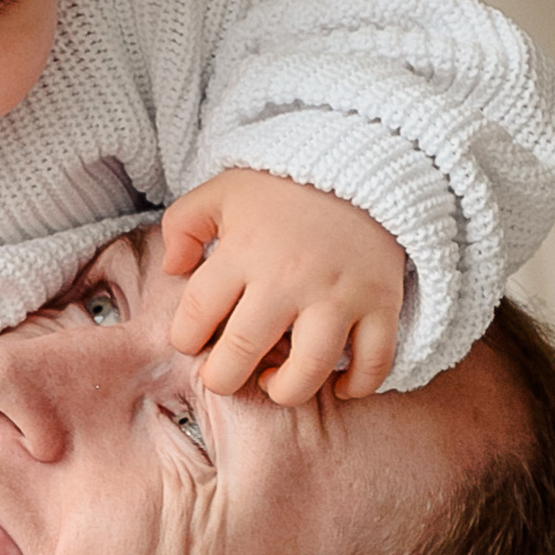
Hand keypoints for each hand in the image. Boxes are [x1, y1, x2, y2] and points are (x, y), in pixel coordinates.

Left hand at [161, 171, 405, 402]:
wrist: (366, 163)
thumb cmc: (286, 186)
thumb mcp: (224, 191)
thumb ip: (183, 225)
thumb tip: (172, 271)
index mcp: (245, 252)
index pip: (196, 315)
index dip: (185, 339)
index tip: (193, 340)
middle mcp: (290, 279)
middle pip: (242, 353)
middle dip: (223, 378)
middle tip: (225, 373)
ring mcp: (340, 295)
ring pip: (307, 372)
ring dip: (284, 390)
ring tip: (274, 381)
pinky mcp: (382, 303)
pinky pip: (373, 363)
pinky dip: (358, 385)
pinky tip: (338, 384)